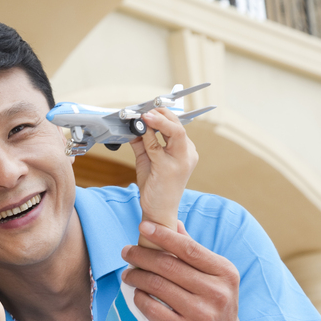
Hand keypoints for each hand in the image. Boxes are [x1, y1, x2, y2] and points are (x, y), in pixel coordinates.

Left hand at [121, 220, 245, 320]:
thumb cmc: (215, 307)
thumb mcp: (215, 278)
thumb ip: (193, 252)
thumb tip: (173, 222)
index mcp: (224, 272)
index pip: (188, 248)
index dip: (163, 236)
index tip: (142, 226)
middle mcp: (216, 292)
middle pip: (168, 266)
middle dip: (141, 256)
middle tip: (126, 252)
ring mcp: (201, 313)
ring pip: (157, 286)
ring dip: (136, 276)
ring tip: (128, 274)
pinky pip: (152, 308)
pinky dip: (140, 298)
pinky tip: (137, 293)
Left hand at [128, 108, 197, 249]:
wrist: (159, 211)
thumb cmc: (156, 187)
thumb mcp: (148, 159)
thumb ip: (143, 142)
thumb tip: (133, 126)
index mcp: (186, 150)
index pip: (177, 126)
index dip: (163, 115)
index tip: (149, 108)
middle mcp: (188, 154)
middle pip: (179, 125)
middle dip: (162, 113)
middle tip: (146, 109)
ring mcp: (180, 161)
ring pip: (175, 131)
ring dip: (158, 120)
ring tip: (144, 115)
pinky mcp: (168, 168)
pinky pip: (156, 146)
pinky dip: (147, 135)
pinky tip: (138, 130)